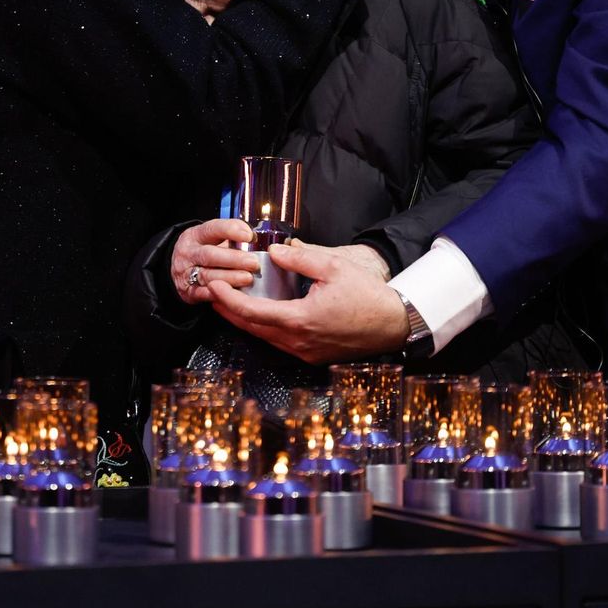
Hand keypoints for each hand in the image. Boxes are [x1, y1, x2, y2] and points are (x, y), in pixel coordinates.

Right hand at [171, 219, 257, 305]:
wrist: (180, 267)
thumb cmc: (204, 249)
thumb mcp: (213, 238)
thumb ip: (230, 237)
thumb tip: (256, 239)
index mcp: (196, 235)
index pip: (213, 229)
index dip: (231, 230)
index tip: (249, 236)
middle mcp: (188, 252)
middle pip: (210, 255)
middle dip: (234, 259)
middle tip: (253, 262)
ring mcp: (185, 272)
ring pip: (207, 275)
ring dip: (230, 278)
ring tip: (248, 278)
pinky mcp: (188, 291)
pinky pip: (203, 294)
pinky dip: (218, 294)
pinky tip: (234, 293)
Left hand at [207, 241, 407, 363]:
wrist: (394, 324)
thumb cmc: (367, 295)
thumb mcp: (333, 267)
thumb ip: (299, 258)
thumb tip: (274, 251)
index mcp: (299, 320)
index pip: (250, 312)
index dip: (227, 299)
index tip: (214, 285)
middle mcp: (297, 342)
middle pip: (251, 328)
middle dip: (228, 311)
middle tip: (213, 292)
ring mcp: (305, 353)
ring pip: (264, 338)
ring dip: (245, 320)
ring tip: (231, 301)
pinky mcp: (313, 356)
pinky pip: (280, 342)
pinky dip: (264, 327)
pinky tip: (262, 313)